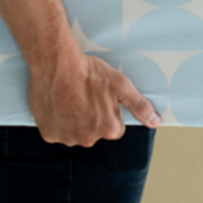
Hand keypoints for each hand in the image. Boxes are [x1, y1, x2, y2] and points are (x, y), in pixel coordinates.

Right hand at [28, 48, 159, 146]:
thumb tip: (155, 122)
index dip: (109, 113)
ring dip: (73, 122)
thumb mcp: (121, 85)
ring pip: (74, 133)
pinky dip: (56, 122)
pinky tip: (58, 105)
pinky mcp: (48, 133)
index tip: (100, 99)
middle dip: (91, 119)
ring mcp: (66, 137)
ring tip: (70, 99)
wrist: (57, 64)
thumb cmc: (89, 73)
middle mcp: (87, 139)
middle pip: (94, 133)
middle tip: (85, 97)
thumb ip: (140, 106)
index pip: (115, 129)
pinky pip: (56, 132)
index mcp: (108, 129)